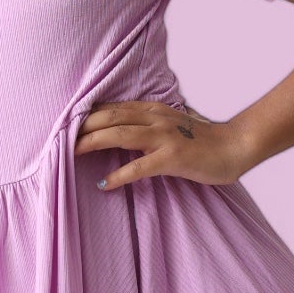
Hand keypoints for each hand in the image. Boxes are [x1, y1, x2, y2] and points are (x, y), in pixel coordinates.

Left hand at [73, 100, 249, 190]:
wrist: (235, 146)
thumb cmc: (203, 142)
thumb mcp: (172, 126)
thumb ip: (147, 126)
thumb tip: (120, 133)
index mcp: (153, 110)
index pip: (112, 108)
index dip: (86, 115)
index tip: (64, 124)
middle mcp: (155, 119)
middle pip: (109, 117)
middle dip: (81, 126)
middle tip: (57, 138)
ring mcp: (164, 137)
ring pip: (119, 135)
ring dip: (92, 143)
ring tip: (71, 153)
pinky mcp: (173, 158)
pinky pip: (139, 166)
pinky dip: (119, 175)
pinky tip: (104, 184)